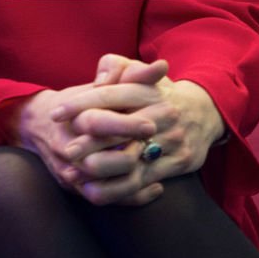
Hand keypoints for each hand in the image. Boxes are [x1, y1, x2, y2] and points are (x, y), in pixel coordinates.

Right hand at [5, 81, 156, 195]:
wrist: (41, 124)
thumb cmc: (80, 100)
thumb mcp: (103, 84)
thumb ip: (133, 74)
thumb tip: (161, 66)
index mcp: (72, 118)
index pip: (96, 123)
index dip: (125, 124)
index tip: (151, 124)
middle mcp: (67, 148)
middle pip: (97, 162)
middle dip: (131, 156)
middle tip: (158, 148)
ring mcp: (70, 172)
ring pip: (101, 187)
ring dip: (132, 179)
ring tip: (155, 166)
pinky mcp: (77, 189)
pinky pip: (105, 199)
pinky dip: (133, 196)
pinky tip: (156, 186)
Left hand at [50, 65, 224, 205]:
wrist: (202, 112)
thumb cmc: (157, 90)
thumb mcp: (138, 70)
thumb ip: (115, 67)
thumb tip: (99, 79)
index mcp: (148, 89)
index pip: (109, 95)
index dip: (80, 103)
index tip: (56, 113)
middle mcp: (161, 114)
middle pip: (119, 129)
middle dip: (89, 142)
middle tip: (64, 150)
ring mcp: (171, 140)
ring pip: (131, 160)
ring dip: (100, 171)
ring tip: (74, 175)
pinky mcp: (178, 163)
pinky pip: (143, 181)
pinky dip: (117, 189)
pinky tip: (93, 191)